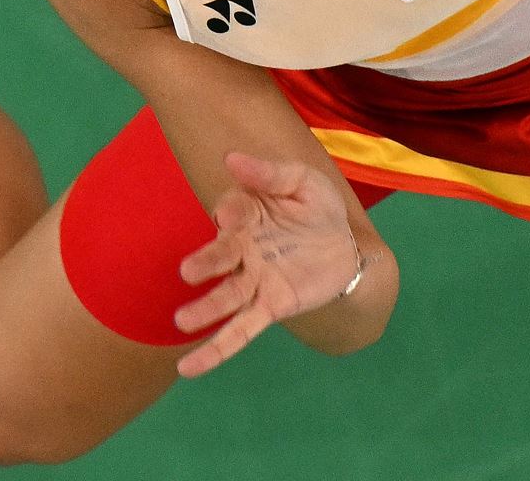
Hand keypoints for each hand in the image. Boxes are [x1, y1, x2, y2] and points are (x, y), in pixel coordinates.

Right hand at [172, 152, 362, 377]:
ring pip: (227, 297)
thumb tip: (231, 158)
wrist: (347, 246)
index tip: (229, 215)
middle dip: (207, 263)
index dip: (231, 213)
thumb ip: (269, 173)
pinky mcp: (271, 306)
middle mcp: (244, 248)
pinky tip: (187, 369)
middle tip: (189, 272)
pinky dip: (216, 350)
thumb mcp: (303, 182)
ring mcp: (255, 280)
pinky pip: (240, 331)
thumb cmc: (318, 207)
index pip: (234, 211)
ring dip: (206, 310)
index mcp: (249, 213)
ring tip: (182, 321)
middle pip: (221, 256)